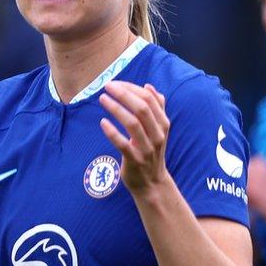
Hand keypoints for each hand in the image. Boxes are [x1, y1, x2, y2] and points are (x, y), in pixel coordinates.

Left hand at [99, 81, 170, 196]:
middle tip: (107, 86)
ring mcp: (146, 148)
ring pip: (133, 124)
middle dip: (124, 94)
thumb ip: (156, 108)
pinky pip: (123, 144)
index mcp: (163, 124)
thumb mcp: (158, 130)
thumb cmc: (151, 152)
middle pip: (142, 109)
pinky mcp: (134, 160)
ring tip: (102, 99)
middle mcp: (157, 135)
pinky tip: (102, 122)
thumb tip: (149, 86)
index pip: (149, 99)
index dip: (132, 88)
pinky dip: (112, 132)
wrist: (152, 183)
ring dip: (117, 109)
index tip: (116, 82)